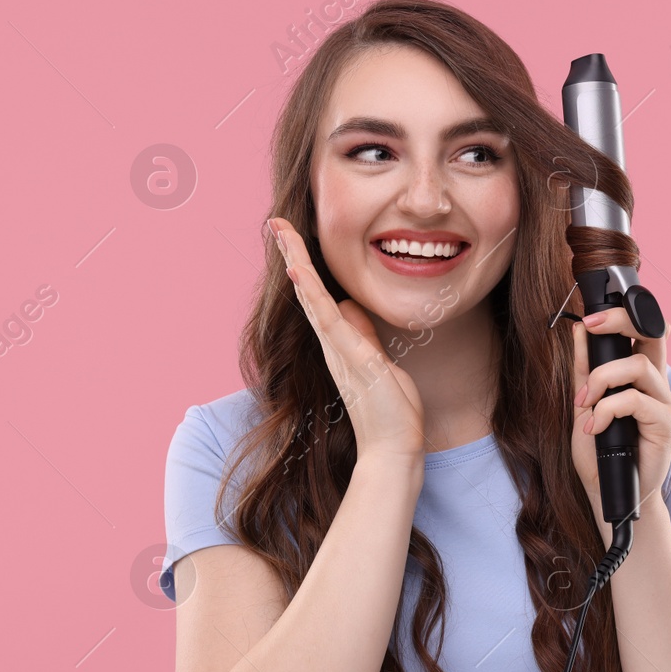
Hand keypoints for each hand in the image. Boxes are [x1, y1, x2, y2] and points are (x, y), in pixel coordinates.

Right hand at [269, 217, 426, 464]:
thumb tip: (351, 308)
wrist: (394, 448)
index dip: (306, 266)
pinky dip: (314, 296)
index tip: (292, 236)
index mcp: (340, 343)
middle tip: (276, 222)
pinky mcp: (353, 359)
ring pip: (314, 300)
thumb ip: (364, 335)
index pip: (320, 297)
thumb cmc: (391, 410)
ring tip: (283, 235)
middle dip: (293, 255)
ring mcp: (340, 351)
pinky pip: (329, 322)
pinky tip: (301, 274)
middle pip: (309, 292)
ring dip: (298, 265)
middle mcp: (333, 345)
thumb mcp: (380, 363)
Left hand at [570, 307, 670, 528]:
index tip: (588, 319)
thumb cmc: (599, 454)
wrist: (609, 495)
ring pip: (639, 366)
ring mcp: (665, 404)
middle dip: (622, 321)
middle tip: (592, 326)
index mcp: (642, 377)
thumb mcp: (584, 405)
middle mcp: (658, 386)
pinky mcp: (666, 425)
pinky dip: (608, 410)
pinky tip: (594, 428)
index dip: (622, 316)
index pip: (644, 332)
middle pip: (653, 334)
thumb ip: (583, 370)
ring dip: (602, 378)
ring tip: (585, 404)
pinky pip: (636, 401)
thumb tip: (580, 330)